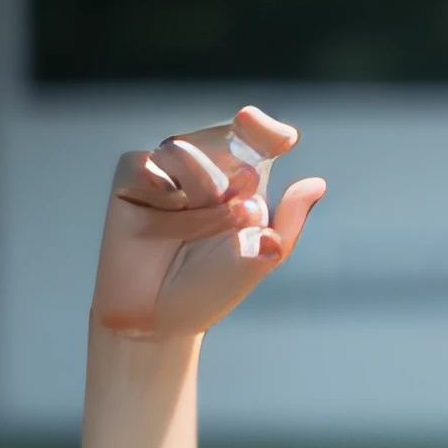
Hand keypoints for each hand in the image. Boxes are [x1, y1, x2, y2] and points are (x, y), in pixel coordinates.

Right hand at [91, 105, 323, 342]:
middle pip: (219, 138)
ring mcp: (167, 169)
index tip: (285, 140)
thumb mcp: (259, 258)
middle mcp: (204, 168)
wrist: (158, 317)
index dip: (264, 130)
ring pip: (181, 149)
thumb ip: (288, 222)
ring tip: (196, 227)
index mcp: (239, 180)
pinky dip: (158, 189)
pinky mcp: (131, 176)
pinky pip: (145, 163)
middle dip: (228, 174)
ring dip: (196, 189)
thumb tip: (316, 183)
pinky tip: (161, 210)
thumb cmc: (210, 288)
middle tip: (232, 210)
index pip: (255, 137)